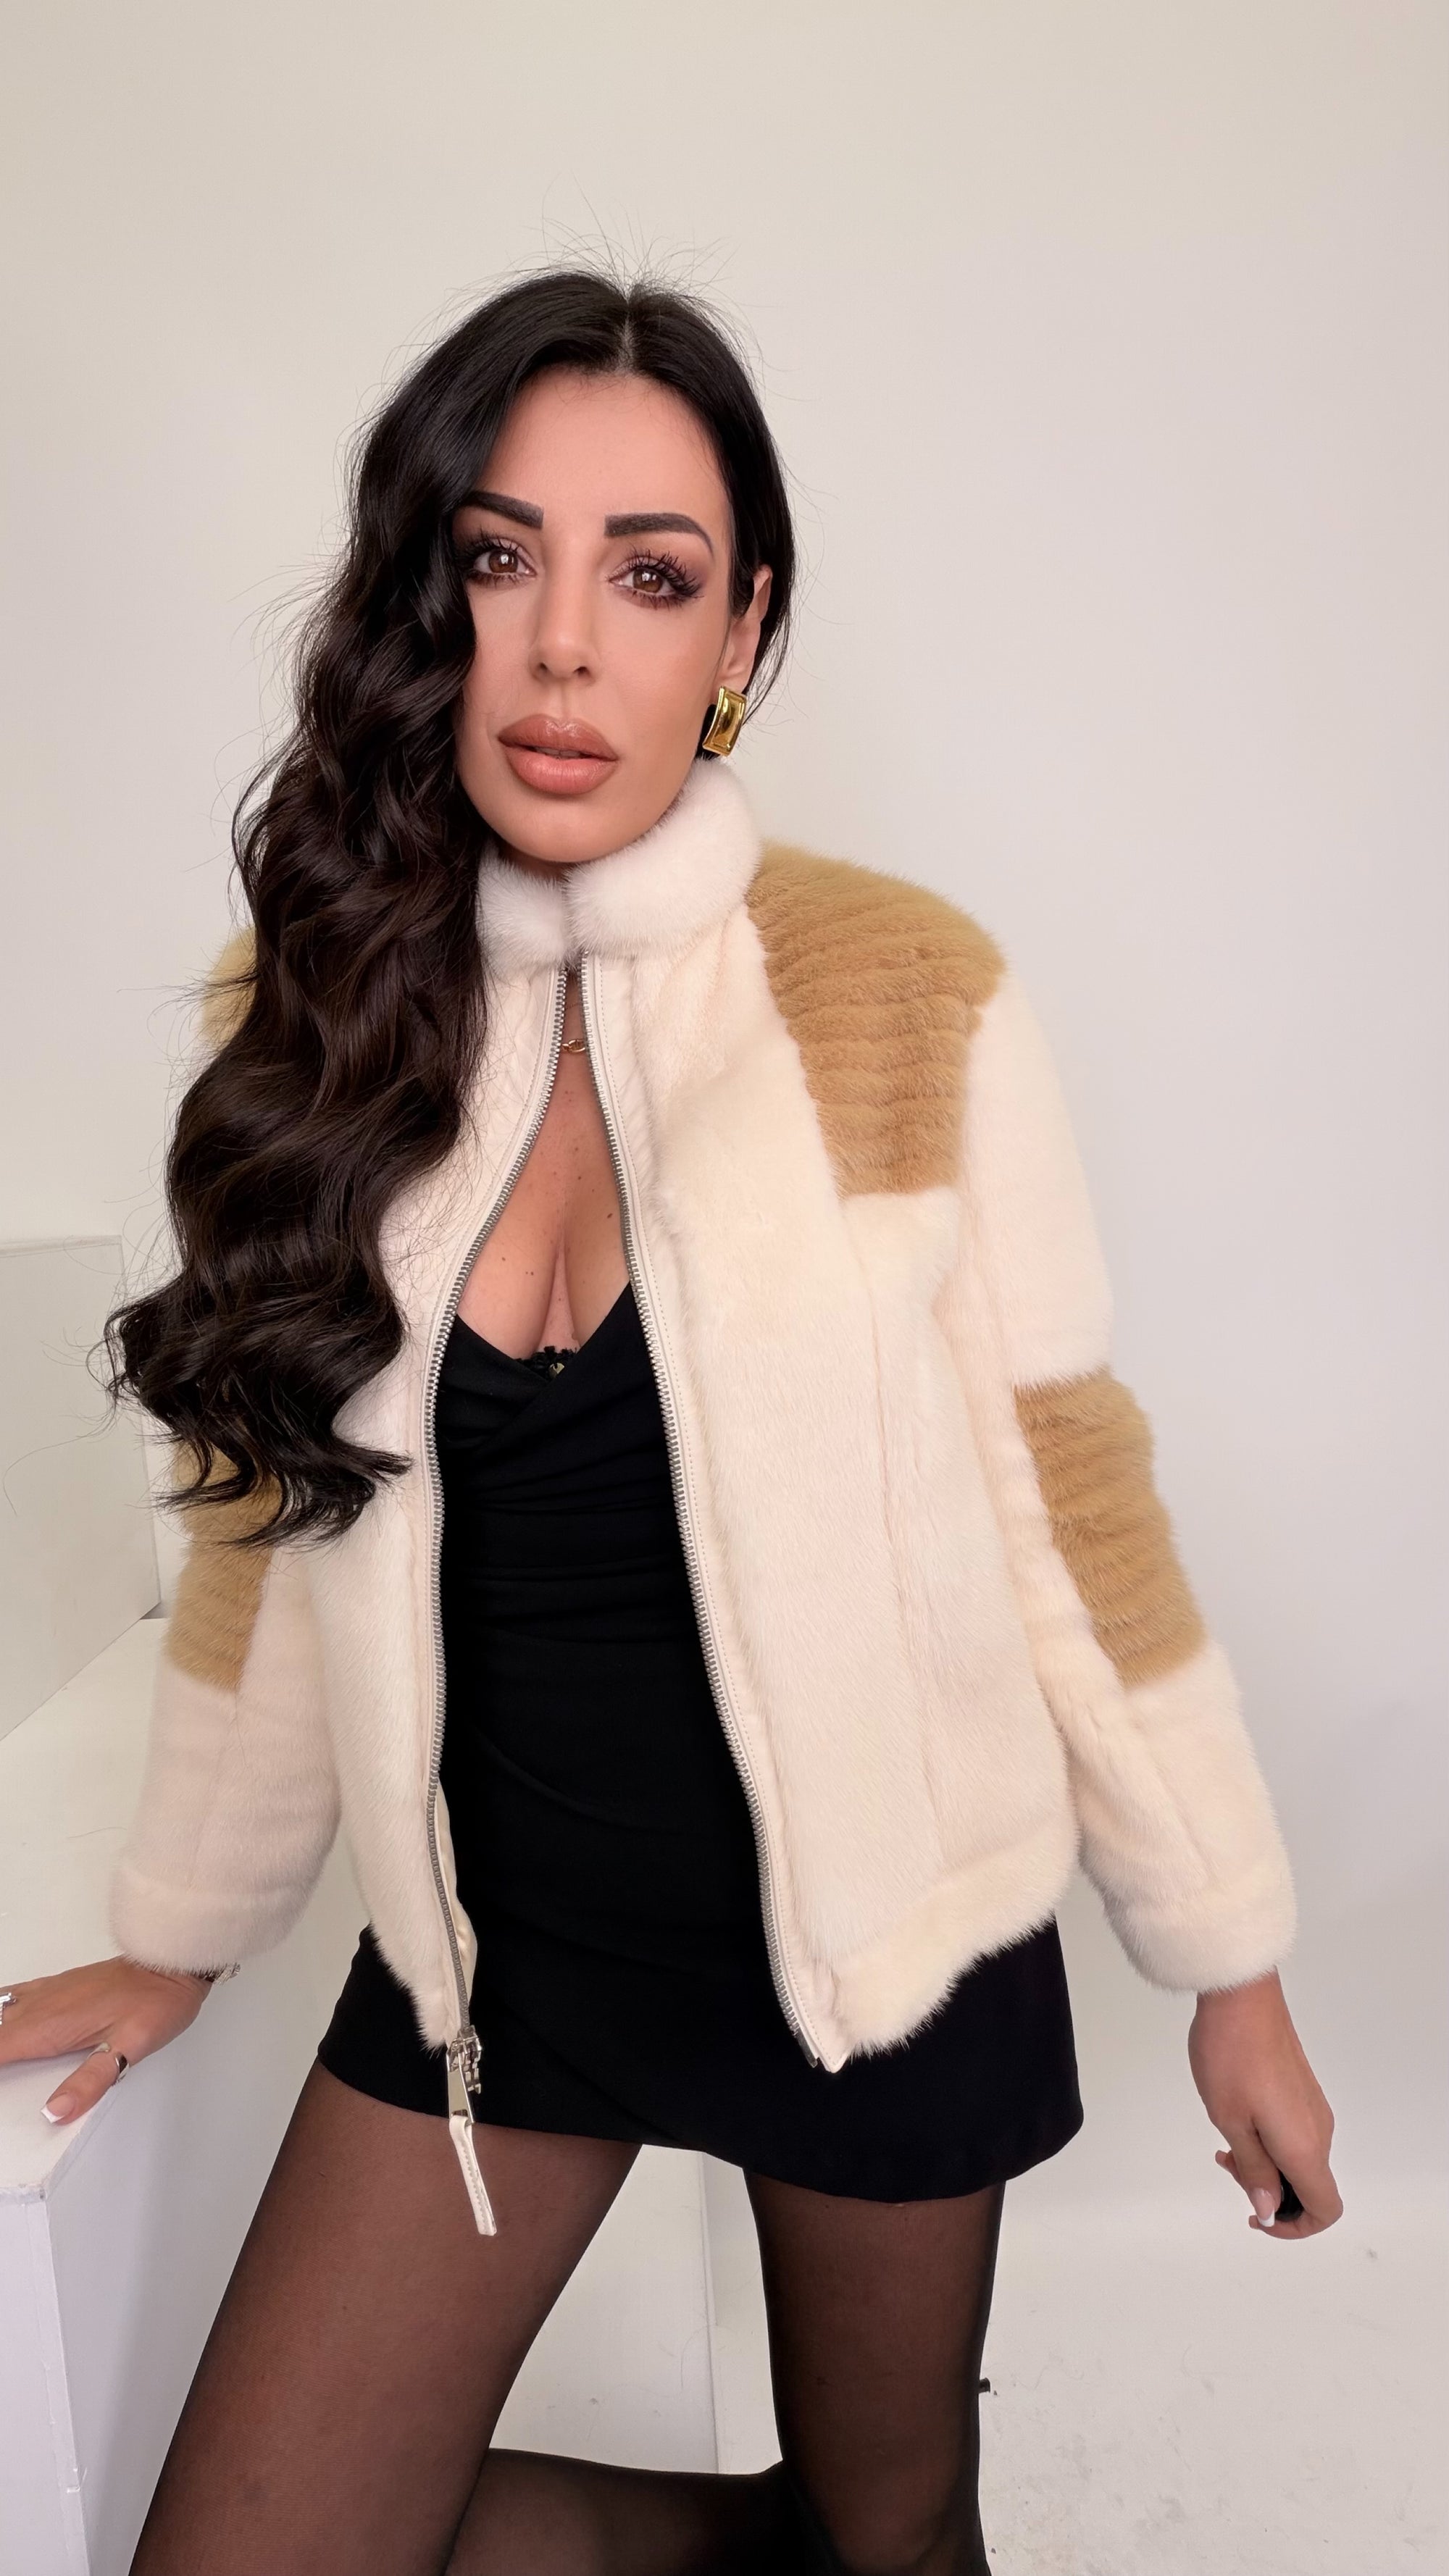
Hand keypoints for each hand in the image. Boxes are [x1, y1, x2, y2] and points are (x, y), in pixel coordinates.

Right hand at [0, 1956, 215, 2124]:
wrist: (168, 1965)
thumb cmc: (153, 2003)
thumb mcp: (129, 2047)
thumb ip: (91, 2080)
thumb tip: (57, 2110)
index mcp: (49, 2027)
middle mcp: (40, 2007)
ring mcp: (46, 1993)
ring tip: (3, 2053)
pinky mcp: (56, 1986)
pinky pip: (12, 1996)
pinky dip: (0, 2011)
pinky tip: (3, 2020)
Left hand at [1189, 1968, 1341, 2241]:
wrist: (1240, 1997)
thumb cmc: (1231, 2056)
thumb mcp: (1231, 2121)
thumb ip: (1254, 2170)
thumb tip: (1269, 2209)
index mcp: (1305, 2145)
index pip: (1325, 2208)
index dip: (1295, 2226)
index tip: (1258, 2217)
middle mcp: (1319, 2130)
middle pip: (1309, 2186)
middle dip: (1270, 2192)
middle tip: (1229, 2168)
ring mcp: (1313, 2108)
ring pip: (1299, 2159)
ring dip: (1266, 2165)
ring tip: (1226, 2145)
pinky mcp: (1302, 2091)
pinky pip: (1295, 2134)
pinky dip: (1269, 2143)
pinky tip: (1237, 2123)